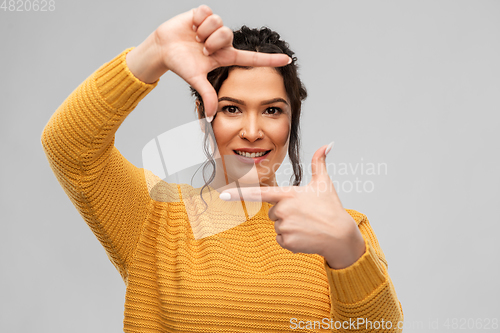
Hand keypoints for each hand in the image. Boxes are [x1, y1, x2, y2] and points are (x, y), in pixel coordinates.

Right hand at [127, 5, 290, 118]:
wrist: (163, 48)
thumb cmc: (180, 64)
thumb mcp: (196, 80)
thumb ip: (207, 95)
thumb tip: (210, 117)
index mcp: (225, 57)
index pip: (252, 58)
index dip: (270, 60)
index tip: (288, 60)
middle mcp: (223, 42)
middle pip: (228, 35)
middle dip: (212, 42)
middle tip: (201, 47)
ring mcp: (214, 27)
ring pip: (219, 23)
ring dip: (204, 31)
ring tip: (195, 37)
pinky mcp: (204, 14)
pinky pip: (208, 12)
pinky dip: (197, 20)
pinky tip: (191, 26)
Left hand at [219, 143, 365, 268]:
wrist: (341, 237)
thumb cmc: (332, 208)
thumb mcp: (324, 183)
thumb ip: (319, 162)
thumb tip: (327, 144)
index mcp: (288, 194)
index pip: (260, 193)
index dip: (240, 193)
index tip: (223, 194)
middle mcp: (283, 210)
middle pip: (272, 212)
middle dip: (285, 213)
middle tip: (304, 215)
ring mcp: (284, 227)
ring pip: (277, 226)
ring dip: (289, 227)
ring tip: (306, 226)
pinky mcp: (287, 242)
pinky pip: (281, 240)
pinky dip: (291, 240)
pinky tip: (305, 237)